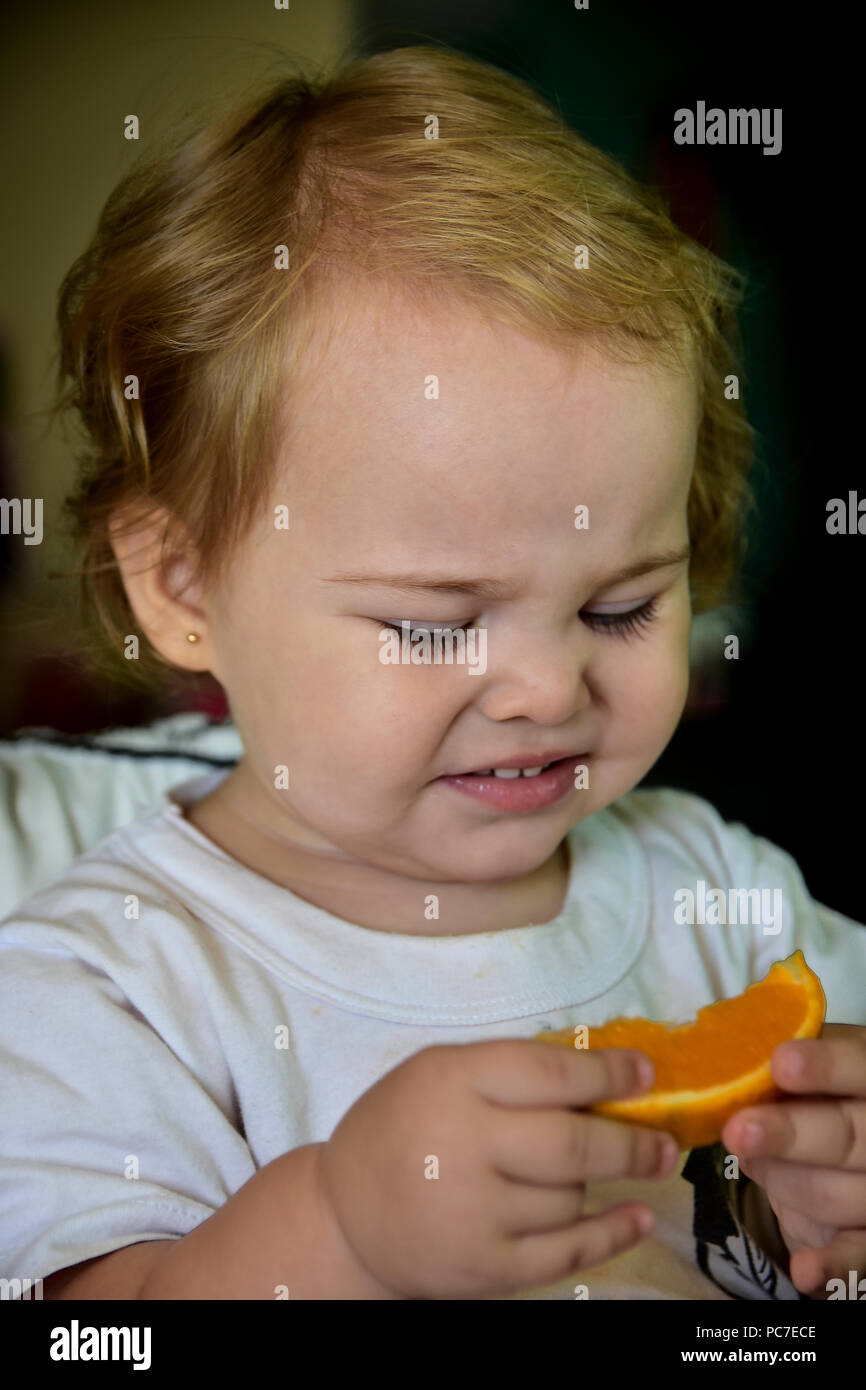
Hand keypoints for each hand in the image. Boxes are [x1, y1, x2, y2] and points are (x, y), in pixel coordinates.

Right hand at [318, 1040, 679, 1298]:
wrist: (346, 1213)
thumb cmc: (403, 1126)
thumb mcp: (440, 1071)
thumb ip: (509, 1070)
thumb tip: (605, 1074)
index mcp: (453, 1081)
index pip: (551, 1073)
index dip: (609, 1074)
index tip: (645, 1073)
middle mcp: (465, 1144)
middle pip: (573, 1143)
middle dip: (631, 1142)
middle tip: (664, 1140)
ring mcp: (475, 1212)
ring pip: (570, 1195)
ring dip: (596, 1182)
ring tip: (604, 1170)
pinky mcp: (485, 1267)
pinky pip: (567, 1252)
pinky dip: (613, 1234)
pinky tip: (639, 1217)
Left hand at [722, 1023, 865, 1296]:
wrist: (836, 1158)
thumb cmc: (812, 1097)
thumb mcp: (806, 1069)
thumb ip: (779, 1064)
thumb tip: (719, 1057)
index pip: (857, 1066)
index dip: (825, 1066)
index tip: (781, 1063)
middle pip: (847, 1135)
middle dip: (790, 1134)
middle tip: (739, 1132)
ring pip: (838, 1193)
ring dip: (783, 1183)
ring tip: (748, 1163)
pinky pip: (859, 1255)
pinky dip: (832, 1265)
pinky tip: (804, 1270)